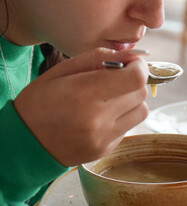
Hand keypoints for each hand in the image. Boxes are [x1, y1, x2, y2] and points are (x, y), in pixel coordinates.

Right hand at [13, 48, 148, 166]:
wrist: (25, 142)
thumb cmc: (41, 101)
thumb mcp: (62, 70)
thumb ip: (100, 58)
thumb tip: (133, 55)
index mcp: (85, 93)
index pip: (136, 78)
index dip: (139, 66)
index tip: (132, 63)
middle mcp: (98, 119)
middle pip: (141, 93)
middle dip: (135, 80)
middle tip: (118, 78)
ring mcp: (104, 138)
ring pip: (141, 110)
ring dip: (132, 99)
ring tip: (111, 97)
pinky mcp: (106, 149)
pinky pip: (130, 126)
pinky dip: (123, 116)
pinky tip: (104, 114)